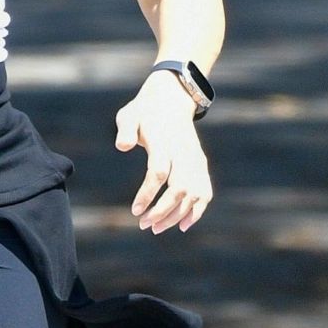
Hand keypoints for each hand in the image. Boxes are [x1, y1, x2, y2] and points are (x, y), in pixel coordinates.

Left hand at [115, 73, 212, 232]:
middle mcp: (184, 153)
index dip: (148, 194)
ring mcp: (196, 159)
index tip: (135, 211)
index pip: (159, 172)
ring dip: (177, 216)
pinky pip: (205, 192)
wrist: (172, 99)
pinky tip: (182, 225)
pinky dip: (197, 211)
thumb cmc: (145, 111)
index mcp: (164, 142)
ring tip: (156, 228)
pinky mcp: (201, 164)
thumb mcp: (129, 115)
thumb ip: (126, 129)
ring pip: (194, 195)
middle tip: (143, 225)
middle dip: (162, 211)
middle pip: (179, 189)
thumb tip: (122, 146)